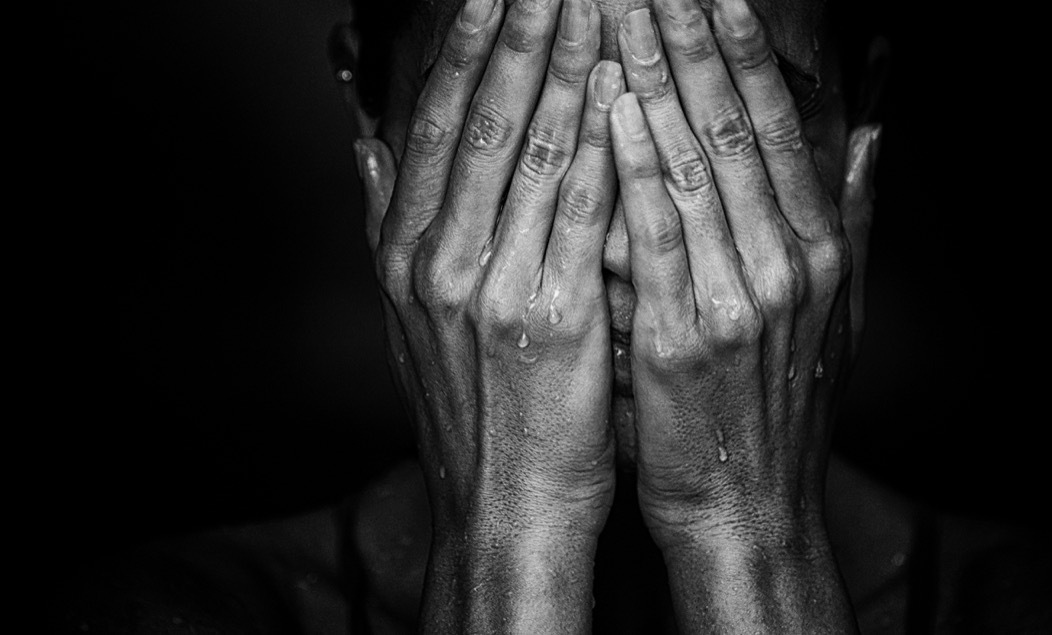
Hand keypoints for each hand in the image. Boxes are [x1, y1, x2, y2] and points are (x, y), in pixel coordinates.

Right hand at [354, 0, 623, 629]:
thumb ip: (388, 224)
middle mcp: (437, 260)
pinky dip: (595, 142)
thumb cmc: (472, 410)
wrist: (501, 506)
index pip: (434, 124)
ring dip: (562, 65)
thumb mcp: (408, 318)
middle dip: (516, 34)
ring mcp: (491, 287)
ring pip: (526, 149)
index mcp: (407, 252)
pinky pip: (576, 211)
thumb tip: (365, 143)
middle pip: (478, 119)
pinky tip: (619, 86)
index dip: (465, 48)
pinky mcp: (551, 318)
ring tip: (592, 0)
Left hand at [609, 0, 877, 628]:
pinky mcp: (685, 337)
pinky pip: (658, 236)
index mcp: (817, 248)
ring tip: (621, 10)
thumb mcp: (835, 310)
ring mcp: (738, 299)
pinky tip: (614, 105)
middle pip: (733, 127)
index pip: (773, 126)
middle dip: (692, 41)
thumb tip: (873, 131)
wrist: (746, 507)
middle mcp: (786, 262)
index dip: (742, 50)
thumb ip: (852, 214)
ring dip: (657, 79)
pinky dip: (637, 165)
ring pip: (694, 164)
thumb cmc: (777, 408)